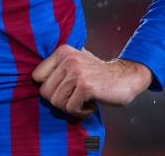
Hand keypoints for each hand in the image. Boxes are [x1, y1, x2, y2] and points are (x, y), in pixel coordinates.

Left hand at [31, 44, 152, 117]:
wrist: (127, 77)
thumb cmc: (100, 75)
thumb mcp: (77, 62)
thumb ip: (59, 68)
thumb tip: (37, 82)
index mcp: (62, 52)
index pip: (37, 76)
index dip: (49, 88)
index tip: (63, 90)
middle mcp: (68, 59)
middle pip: (45, 92)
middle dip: (60, 101)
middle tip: (75, 99)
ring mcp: (77, 72)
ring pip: (57, 102)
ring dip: (71, 108)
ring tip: (84, 102)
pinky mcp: (86, 86)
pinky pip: (71, 108)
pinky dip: (81, 112)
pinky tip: (91, 105)